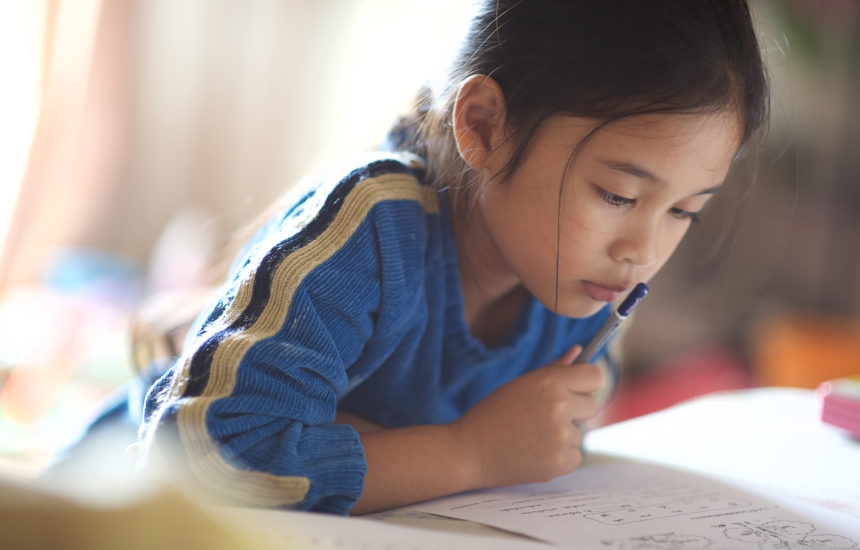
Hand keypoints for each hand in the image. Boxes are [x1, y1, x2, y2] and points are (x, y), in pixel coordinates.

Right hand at [451, 345, 604, 488]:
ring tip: (532, 436)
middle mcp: (559, 406)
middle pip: (592, 405)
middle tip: (546, 416)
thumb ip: (554, 369)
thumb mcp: (520, 385)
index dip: (587, 382)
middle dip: (575, 410)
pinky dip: (560, 456)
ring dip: (563, 435)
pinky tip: (534, 452)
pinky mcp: (561, 462)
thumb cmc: (493, 414)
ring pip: (580, 433)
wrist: (469, 451)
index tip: (579, 389)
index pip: (595, 375)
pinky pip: (575, 456)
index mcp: (549, 382)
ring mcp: (561, 436)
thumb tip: (579, 351)